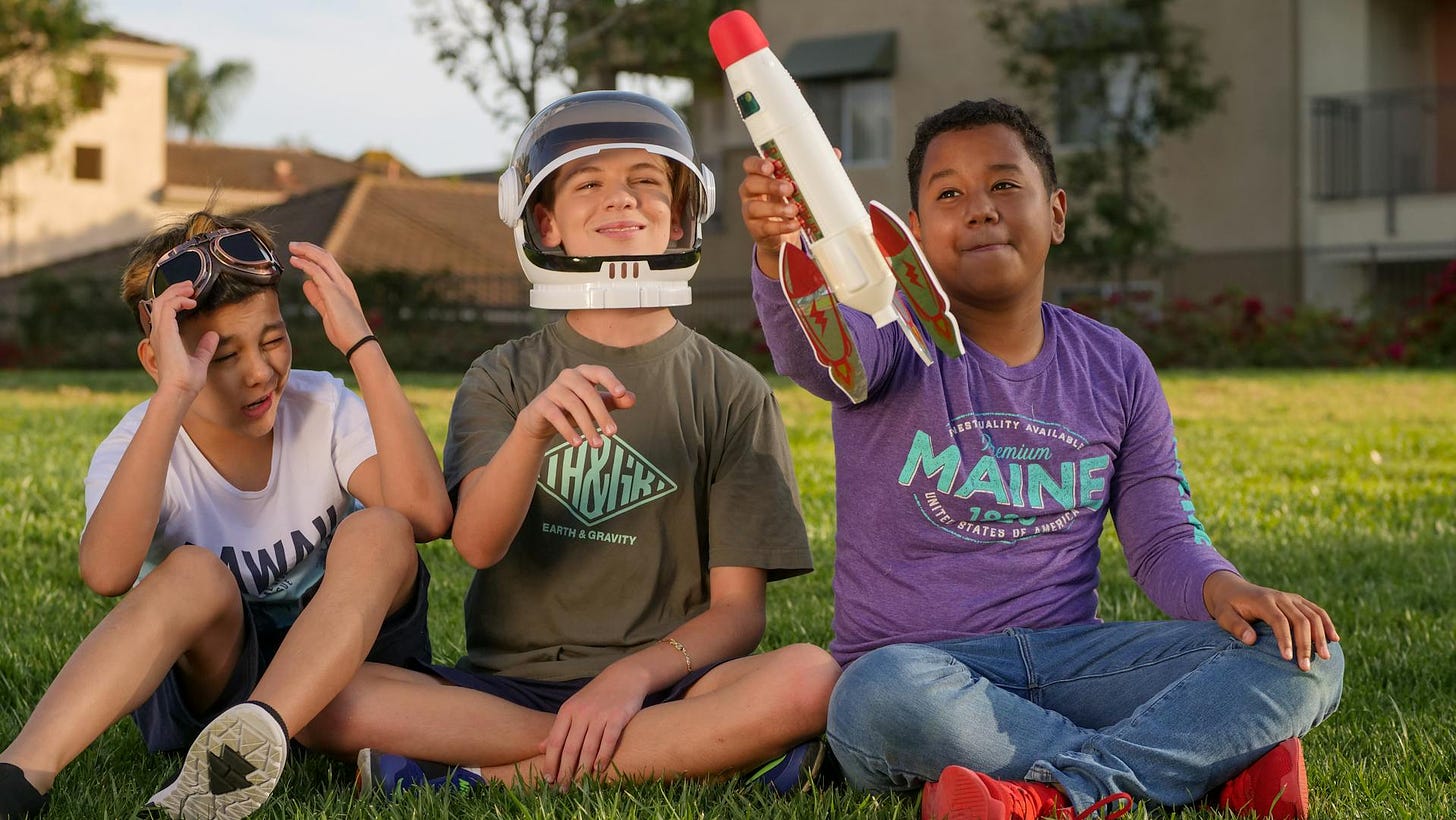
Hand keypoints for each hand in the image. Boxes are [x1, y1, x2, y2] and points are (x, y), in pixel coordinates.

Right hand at [145, 280, 216, 398]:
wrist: (180, 390)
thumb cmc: (187, 381)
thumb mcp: (199, 361)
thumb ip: (204, 348)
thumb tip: (212, 336)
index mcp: (164, 339)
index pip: (163, 313)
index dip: (174, 300)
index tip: (191, 297)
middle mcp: (158, 333)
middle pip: (159, 302)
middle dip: (174, 291)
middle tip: (190, 286)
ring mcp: (159, 332)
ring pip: (160, 301)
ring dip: (175, 291)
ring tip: (190, 288)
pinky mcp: (164, 332)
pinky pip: (167, 307)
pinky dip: (178, 300)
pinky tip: (191, 302)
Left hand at [288, 241, 371, 355]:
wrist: (358, 342)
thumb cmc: (345, 330)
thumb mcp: (327, 310)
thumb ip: (317, 296)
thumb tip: (306, 284)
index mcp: (343, 285)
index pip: (328, 262)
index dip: (313, 255)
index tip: (299, 253)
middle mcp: (343, 281)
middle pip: (325, 256)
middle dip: (308, 248)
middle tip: (293, 245)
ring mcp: (339, 285)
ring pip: (322, 259)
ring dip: (306, 251)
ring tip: (292, 248)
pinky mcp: (333, 292)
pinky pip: (317, 272)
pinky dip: (305, 264)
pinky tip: (295, 261)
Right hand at [516, 365, 635, 447]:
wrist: (543, 420)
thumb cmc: (575, 409)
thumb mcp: (596, 405)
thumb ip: (614, 401)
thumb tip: (632, 399)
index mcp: (584, 373)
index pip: (600, 372)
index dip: (611, 381)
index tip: (621, 394)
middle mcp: (568, 376)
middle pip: (588, 393)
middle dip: (602, 414)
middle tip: (613, 434)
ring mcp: (553, 389)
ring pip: (574, 406)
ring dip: (587, 427)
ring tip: (597, 445)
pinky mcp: (541, 404)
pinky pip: (556, 416)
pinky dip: (568, 431)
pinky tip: (577, 444)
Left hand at [540, 665, 650, 786]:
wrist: (625, 676)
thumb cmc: (597, 695)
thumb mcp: (575, 707)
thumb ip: (560, 727)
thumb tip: (541, 748)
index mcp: (568, 711)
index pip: (555, 741)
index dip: (551, 762)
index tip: (548, 780)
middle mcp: (582, 713)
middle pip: (570, 748)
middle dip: (565, 772)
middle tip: (563, 790)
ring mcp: (600, 715)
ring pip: (589, 748)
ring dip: (583, 770)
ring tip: (580, 786)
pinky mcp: (618, 717)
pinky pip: (608, 742)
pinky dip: (603, 758)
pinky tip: (599, 771)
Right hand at [738, 156, 802, 277]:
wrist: (781, 234)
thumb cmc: (787, 202)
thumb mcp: (796, 185)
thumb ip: (811, 170)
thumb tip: (835, 153)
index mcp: (758, 176)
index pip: (749, 165)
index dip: (758, 164)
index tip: (772, 166)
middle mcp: (750, 193)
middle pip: (751, 184)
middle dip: (770, 185)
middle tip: (790, 188)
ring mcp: (750, 212)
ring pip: (755, 208)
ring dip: (776, 208)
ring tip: (794, 210)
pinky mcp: (757, 230)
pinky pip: (766, 228)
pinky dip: (781, 226)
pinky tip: (794, 224)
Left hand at [1203, 570, 1339, 670]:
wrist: (1231, 588)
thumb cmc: (1227, 606)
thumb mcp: (1223, 615)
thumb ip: (1236, 626)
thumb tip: (1251, 640)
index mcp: (1263, 600)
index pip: (1279, 621)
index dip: (1285, 639)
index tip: (1287, 659)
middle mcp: (1280, 597)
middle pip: (1300, 620)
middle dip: (1305, 644)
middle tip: (1306, 667)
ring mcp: (1291, 598)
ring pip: (1313, 615)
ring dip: (1321, 636)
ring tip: (1325, 658)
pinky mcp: (1297, 601)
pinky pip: (1316, 611)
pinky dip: (1327, 624)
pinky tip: (1335, 639)